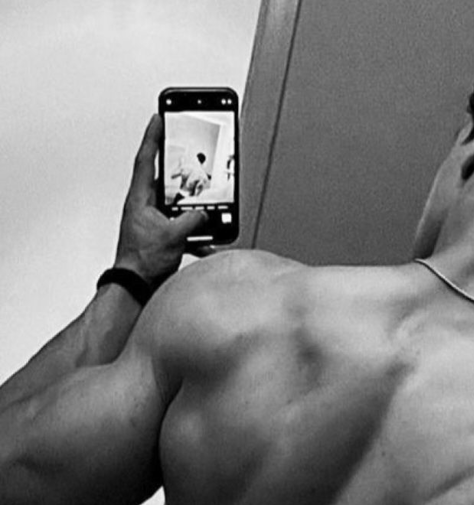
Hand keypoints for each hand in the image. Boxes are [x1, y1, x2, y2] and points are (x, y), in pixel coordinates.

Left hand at [114, 115, 207, 287]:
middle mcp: (145, 208)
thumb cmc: (142, 262)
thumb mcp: (173, 236)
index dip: (153, 138)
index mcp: (140, 200)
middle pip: (167, 183)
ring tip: (209, 210)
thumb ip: (191, 220)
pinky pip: (184, 231)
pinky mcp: (161, 238)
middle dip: (183, 176)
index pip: (147, 160)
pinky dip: (198, 237)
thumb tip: (204, 214)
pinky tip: (209, 244)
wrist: (136, 289)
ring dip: (194, 212)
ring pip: (179, 208)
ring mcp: (153, 223)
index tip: (159, 118)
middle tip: (195, 162)